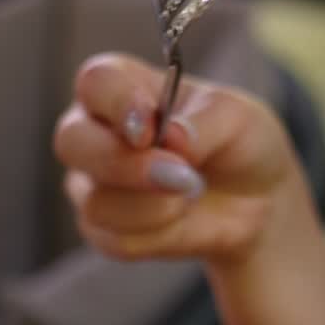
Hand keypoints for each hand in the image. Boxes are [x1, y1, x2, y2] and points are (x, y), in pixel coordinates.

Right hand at [53, 53, 299, 265]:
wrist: (252, 202)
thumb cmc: (237, 144)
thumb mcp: (239, 119)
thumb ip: (205, 122)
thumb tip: (174, 139)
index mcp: (119, 86)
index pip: (95, 83)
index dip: (119, 105)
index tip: (152, 128)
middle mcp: (93, 131)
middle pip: (72, 142)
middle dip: (125, 165)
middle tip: (180, 176)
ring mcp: (91, 184)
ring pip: (96, 203)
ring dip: (153, 208)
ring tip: (193, 194)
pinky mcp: (102, 230)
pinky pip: (116, 241)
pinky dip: (158, 236)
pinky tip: (180, 220)